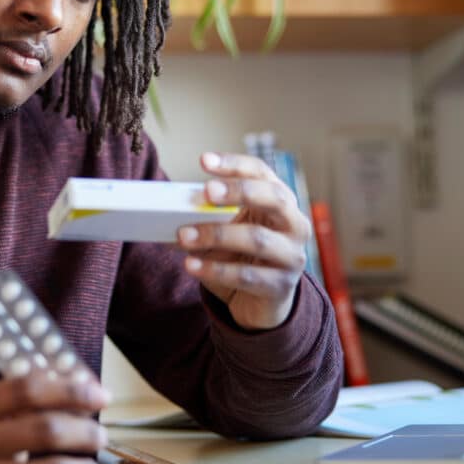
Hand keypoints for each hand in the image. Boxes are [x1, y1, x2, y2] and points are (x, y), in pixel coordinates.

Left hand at [176, 151, 309, 330]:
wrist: (261, 302)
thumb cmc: (242, 256)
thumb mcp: (228, 230)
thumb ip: (209, 217)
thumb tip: (169, 213)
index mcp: (280, 200)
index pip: (261, 172)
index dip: (234, 164)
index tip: (204, 161)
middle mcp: (294, 224)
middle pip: (273, 198)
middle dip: (238, 192)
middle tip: (205, 192)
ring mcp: (291, 256)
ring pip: (257, 239)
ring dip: (217, 235)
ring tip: (184, 235)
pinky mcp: (281, 287)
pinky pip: (247, 276)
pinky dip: (216, 269)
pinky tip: (191, 265)